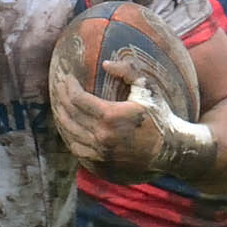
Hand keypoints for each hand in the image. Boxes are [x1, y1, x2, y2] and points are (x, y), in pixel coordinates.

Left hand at [49, 61, 164, 180]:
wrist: (169, 149)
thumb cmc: (159, 115)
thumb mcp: (147, 88)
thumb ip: (127, 71)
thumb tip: (105, 64)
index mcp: (111, 115)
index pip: (78, 99)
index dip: (68, 86)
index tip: (66, 77)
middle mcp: (102, 135)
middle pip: (70, 115)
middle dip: (61, 98)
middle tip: (57, 87)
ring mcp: (101, 151)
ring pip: (70, 134)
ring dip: (62, 118)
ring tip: (60, 106)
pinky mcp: (102, 162)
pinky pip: (77, 149)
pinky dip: (70, 137)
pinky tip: (70, 128)